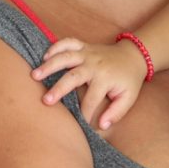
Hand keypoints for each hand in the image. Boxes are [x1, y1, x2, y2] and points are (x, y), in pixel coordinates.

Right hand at [32, 37, 147, 129]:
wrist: (134, 55)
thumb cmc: (129, 80)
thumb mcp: (128, 98)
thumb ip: (116, 113)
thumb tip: (101, 125)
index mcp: (106, 79)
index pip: (91, 100)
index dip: (84, 114)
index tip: (77, 124)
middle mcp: (95, 65)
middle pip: (74, 76)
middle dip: (59, 89)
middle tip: (45, 100)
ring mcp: (88, 53)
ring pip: (67, 57)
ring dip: (50, 65)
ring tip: (35, 75)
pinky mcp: (84, 46)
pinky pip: (68, 42)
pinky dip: (56, 46)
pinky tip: (44, 56)